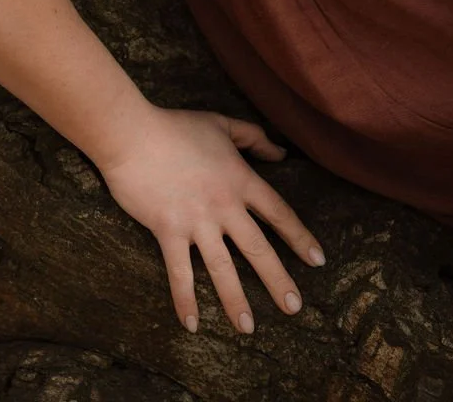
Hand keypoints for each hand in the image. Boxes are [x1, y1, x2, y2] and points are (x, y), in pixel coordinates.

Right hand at [97, 106, 324, 334]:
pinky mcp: (169, 231)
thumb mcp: (220, 124)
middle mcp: (224, 205)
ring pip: (223, 269)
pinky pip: (180, 273)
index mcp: (240, 180)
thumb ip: (252, 137)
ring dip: (236, 301)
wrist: (134, 134)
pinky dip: (185, 300)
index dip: (299, 237)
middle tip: (294, 308)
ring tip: (248, 328)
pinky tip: (192, 324)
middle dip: (278, 281)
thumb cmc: (176, 126)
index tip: (317, 260)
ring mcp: (197, 221)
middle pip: (258, 249)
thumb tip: (280, 153)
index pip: (278, 213)